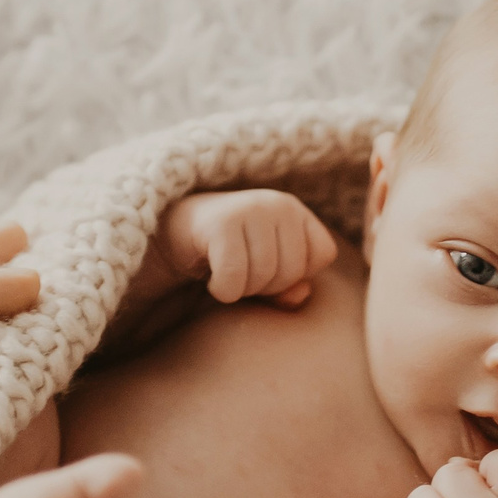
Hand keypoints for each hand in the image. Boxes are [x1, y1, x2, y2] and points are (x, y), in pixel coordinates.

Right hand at [160, 190, 338, 308]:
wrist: (174, 234)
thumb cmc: (228, 254)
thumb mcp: (265, 272)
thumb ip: (290, 287)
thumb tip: (301, 294)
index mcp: (295, 209)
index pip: (323, 253)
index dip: (297, 272)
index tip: (268, 266)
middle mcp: (277, 203)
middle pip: (292, 272)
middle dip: (266, 287)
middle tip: (242, 274)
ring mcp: (250, 209)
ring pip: (263, 277)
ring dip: (242, 290)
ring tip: (227, 273)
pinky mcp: (221, 223)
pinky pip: (234, 278)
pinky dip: (222, 290)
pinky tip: (212, 279)